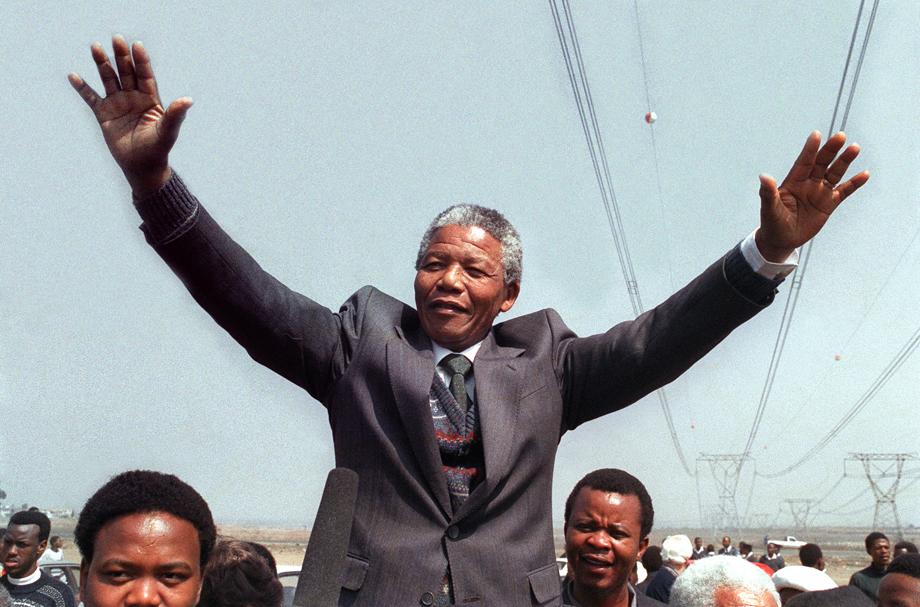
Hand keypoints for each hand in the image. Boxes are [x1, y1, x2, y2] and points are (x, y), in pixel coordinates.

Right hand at [69, 36, 191, 197]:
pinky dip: (82, 88)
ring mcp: (118, 105)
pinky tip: (73, 76)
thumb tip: (189, 100)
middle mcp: (134, 98)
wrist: (142, 167)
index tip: (136, 45)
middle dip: (121, 56)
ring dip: (102, 64)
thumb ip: (176, 114)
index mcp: (150, 100)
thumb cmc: (158, 149)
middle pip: (126, 72)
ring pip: (109, 80)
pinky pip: (91, 98)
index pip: (145, 75)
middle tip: (116, 39)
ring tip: (95, 47)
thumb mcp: (167, 131)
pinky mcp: (104, 115)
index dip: (141, 61)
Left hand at [755, 131, 868, 261]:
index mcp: (793, 181)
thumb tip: (763, 176)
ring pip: (834, 173)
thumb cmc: (772, 222)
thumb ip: (768, 192)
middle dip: (830, 150)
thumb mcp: (769, 208)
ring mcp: (819, 192)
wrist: (781, 240)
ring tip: (854, 148)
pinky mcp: (829, 204)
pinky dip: (854, 183)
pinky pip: (844, 191)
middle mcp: (808, 183)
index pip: (803, 162)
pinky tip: (865, 174)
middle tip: (840, 135)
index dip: (810, 149)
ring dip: (844, 161)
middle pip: (821, 162)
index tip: (816, 134)